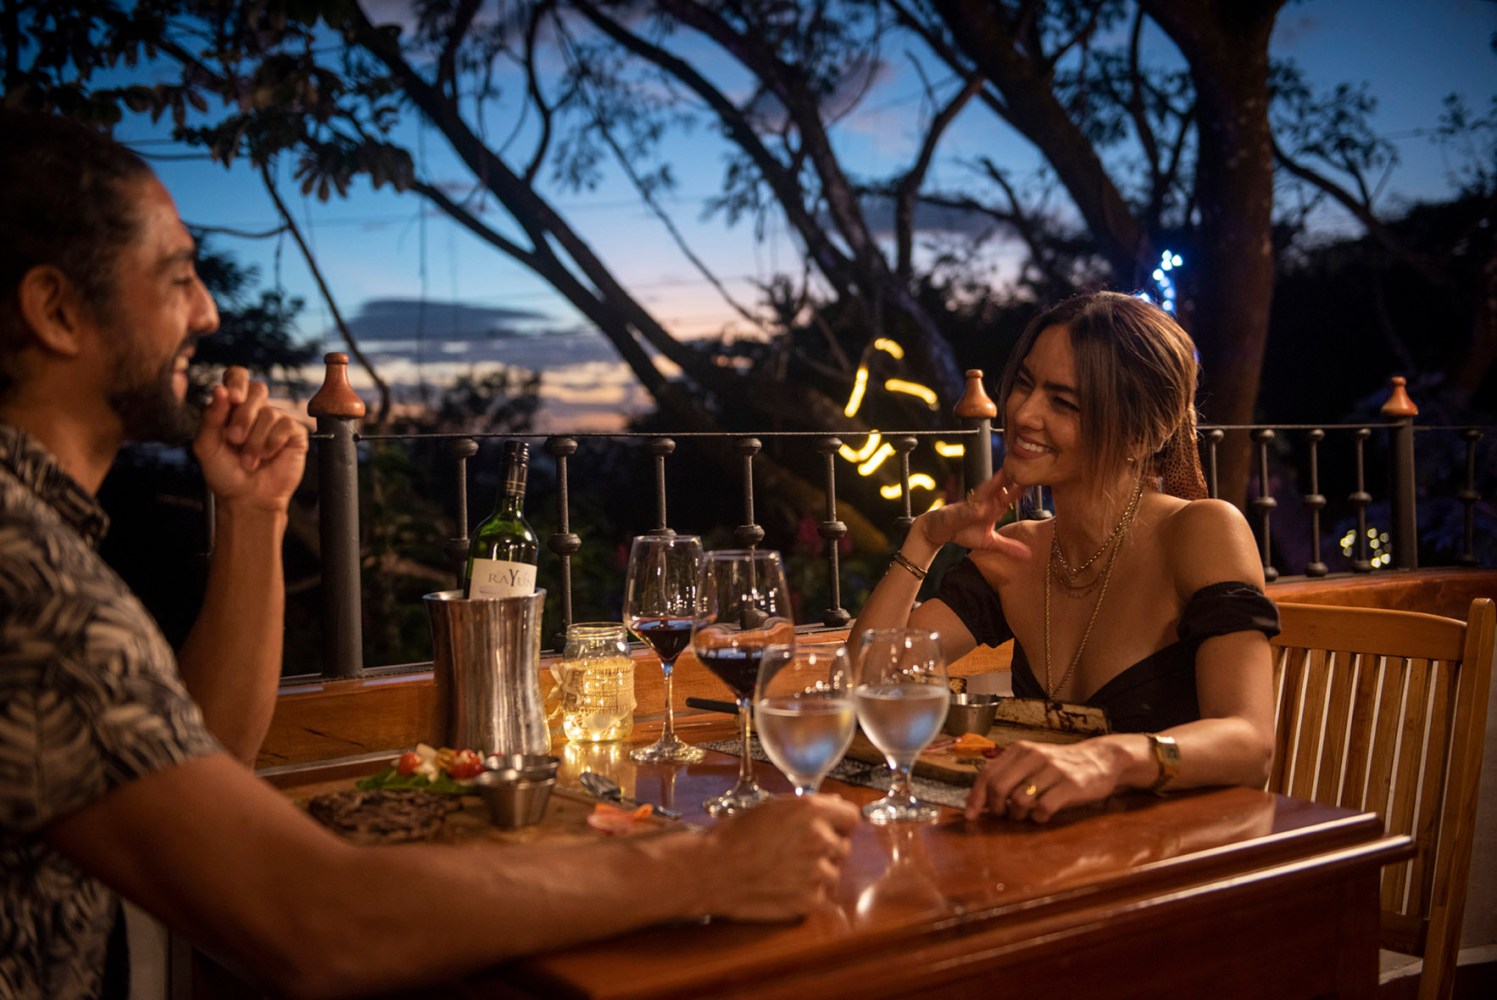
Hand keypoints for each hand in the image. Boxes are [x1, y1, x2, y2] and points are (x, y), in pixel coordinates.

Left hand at [193, 367, 308, 512]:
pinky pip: (286, 425)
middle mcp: (256, 409)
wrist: (247, 498)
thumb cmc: (225, 473)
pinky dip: (272, 443)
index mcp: (233, 406)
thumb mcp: (207, 446)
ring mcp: (277, 420)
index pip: (237, 376)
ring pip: (270, 412)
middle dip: (243, 417)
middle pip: (257, 390)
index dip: (237, 381)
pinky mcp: (294, 433)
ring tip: (250, 461)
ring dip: (255, 441)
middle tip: (234, 440)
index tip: (232, 399)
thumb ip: (211, 417)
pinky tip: (268, 457)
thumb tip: (220, 389)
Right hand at [700, 794, 859, 920]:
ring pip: (834, 873)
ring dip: (817, 874)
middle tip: (796, 853)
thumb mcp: (772, 807)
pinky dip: (808, 896)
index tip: (828, 829)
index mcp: (812, 811)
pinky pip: (822, 898)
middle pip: (844, 846)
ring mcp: (817, 872)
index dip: (838, 824)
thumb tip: (836, 806)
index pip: (852, 817)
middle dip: (826, 849)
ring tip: (786, 872)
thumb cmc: (736, 835)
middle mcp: (820, 839)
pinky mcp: (810, 901)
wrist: (712, 869)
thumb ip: (808, 807)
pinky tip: (784, 888)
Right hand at [916, 470, 1029, 558]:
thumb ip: (1008, 547)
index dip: (1026, 486)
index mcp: (994, 506)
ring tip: (1010, 472)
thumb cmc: (963, 532)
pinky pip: (970, 508)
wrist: (940, 531)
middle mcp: (986, 501)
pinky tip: (983, 506)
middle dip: (1015, 477)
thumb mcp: (990, 542)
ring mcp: (974, 504)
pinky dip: (976, 506)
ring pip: (987, 490)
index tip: (1043, 477)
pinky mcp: (961, 511)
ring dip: (997, 482)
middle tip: (1032, 465)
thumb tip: (1029, 555)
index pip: (1013, 494)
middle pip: (1004, 486)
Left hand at [963, 738, 1126, 823]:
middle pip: (998, 788)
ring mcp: (1052, 770)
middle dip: (995, 808)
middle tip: (1004, 815)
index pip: (987, 773)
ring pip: (1019, 800)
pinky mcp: (1070, 785)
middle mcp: (1033, 756)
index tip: (969, 816)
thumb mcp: (1032, 762)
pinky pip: (1043, 809)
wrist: (1100, 760)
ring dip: (1019, 815)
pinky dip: (1039, 818)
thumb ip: (1008, 776)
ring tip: (1027, 813)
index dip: (975, 797)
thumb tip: (980, 802)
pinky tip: (1044, 815)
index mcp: (1019, 750)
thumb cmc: (1059, 766)